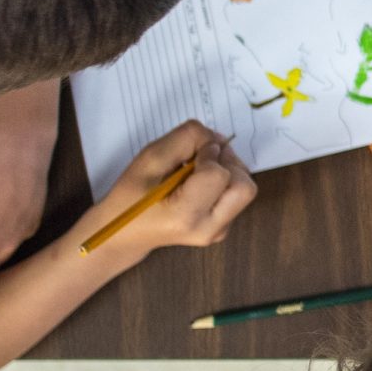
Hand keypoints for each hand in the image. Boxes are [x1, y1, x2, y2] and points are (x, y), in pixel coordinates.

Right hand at [74, 120, 258, 254]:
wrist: (126, 232)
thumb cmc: (131, 197)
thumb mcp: (149, 160)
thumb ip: (184, 140)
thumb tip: (216, 137)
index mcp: (185, 216)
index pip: (219, 175)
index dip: (208, 154)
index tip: (190, 153)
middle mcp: (208, 229)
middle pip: (243, 185)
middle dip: (226, 162)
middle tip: (200, 157)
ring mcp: (219, 231)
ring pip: (244, 189)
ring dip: (226, 170)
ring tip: (196, 170)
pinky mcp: (223, 227)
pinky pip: (237, 195)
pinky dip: (224, 181)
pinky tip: (198, 183)